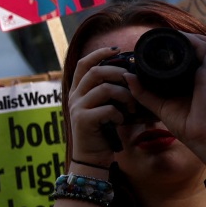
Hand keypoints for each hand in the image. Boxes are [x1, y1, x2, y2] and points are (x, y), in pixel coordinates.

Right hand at [65, 43, 134, 165]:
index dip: (99, 53)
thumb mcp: (104, 107)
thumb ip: (109, 92)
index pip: (83, 63)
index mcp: (78, 90)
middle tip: (132, 82)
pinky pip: (107, 109)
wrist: (91, 156)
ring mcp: (78, 108)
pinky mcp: (84, 120)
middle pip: (95, 72)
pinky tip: (120, 121)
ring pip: (104, 89)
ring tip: (131, 107)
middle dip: (118, 73)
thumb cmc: (102, 130)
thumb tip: (129, 75)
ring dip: (124, 96)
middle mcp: (74, 96)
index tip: (116, 50)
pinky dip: (119, 114)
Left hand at [120, 29, 205, 164]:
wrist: (200, 139)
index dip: (179, 47)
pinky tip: (182, 39)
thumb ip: (143, 92)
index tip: (157, 43)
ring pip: (203, 45)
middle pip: (198, 47)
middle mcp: (203, 74)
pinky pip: (205, 51)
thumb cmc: (186, 125)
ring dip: (189, 38)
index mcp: (194, 80)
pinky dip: (195, 42)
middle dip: (184, 39)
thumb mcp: (160, 105)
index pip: (191, 56)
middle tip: (162, 37)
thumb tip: (126, 76)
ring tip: (170, 35)